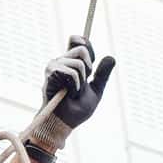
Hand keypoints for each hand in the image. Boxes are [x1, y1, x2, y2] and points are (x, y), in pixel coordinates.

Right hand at [29, 36, 114, 156]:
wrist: (65, 122)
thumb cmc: (77, 109)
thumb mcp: (96, 90)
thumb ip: (102, 74)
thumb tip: (111, 57)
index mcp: (70, 62)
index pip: (77, 40)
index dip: (87, 44)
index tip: (91, 63)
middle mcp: (61, 60)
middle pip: (82, 48)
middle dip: (89, 68)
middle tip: (83, 83)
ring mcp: (54, 65)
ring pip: (79, 63)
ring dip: (82, 81)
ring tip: (74, 92)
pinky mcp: (51, 73)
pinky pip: (72, 73)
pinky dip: (75, 86)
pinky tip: (68, 93)